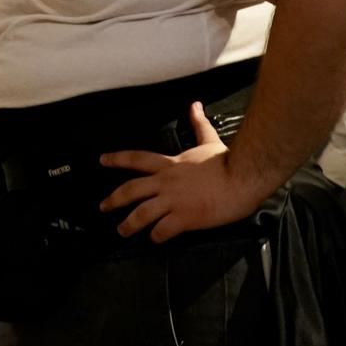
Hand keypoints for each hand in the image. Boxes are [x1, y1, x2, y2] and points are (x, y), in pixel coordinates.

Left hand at [97, 102, 264, 242]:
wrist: (243, 178)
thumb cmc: (228, 161)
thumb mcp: (208, 140)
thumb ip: (198, 124)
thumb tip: (195, 105)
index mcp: (170, 164)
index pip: (136, 158)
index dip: (117, 159)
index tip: (102, 160)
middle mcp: (166, 182)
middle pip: (130, 190)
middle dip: (113, 200)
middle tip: (103, 207)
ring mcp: (173, 200)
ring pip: (141, 214)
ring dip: (129, 224)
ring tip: (122, 231)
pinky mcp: (185, 218)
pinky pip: (163, 230)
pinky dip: (156, 237)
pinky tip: (155, 240)